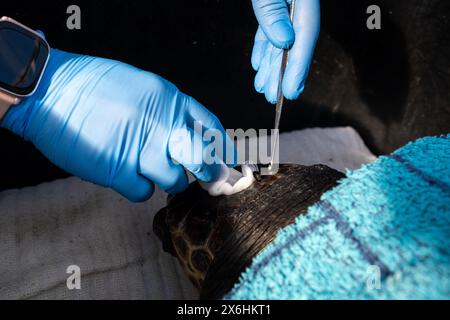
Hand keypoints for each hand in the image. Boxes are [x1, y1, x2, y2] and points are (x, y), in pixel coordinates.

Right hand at [1, 49, 233, 201]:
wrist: (52, 92)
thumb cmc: (94, 86)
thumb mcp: (143, 87)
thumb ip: (167, 112)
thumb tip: (186, 136)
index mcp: (170, 100)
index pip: (211, 127)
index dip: (222, 148)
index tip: (227, 161)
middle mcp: (162, 125)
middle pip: (202, 159)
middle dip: (209, 173)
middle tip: (208, 180)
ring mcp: (142, 150)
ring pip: (175, 181)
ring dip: (167, 179)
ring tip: (147, 166)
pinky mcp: (119, 172)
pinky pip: (143, 192)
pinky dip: (137, 187)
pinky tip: (125, 173)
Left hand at [251, 0, 319, 102]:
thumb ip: (273, 10)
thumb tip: (283, 41)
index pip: (306, 34)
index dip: (299, 66)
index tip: (291, 91)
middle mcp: (301, 1)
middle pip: (294, 41)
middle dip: (282, 72)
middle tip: (272, 96)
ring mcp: (288, 1)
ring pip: (280, 37)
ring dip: (271, 63)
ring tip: (262, 86)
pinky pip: (270, 25)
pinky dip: (264, 45)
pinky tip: (258, 63)